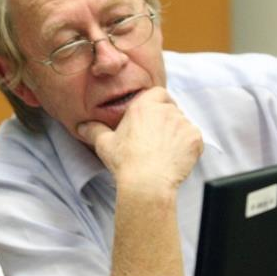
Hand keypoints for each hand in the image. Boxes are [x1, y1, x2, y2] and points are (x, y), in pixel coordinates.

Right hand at [77, 87, 202, 193]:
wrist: (147, 182)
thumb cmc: (125, 161)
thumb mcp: (104, 144)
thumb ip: (94, 131)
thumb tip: (82, 127)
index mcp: (144, 106)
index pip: (157, 93)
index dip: (157, 103)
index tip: (152, 116)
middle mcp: (166, 110)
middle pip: (171, 109)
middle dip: (166, 121)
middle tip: (156, 140)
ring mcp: (183, 123)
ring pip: (183, 124)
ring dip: (177, 134)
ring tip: (164, 152)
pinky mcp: (195, 138)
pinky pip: (194, 139)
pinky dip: (187, 148)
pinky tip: (174, 159)